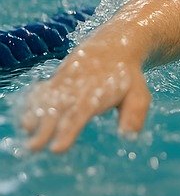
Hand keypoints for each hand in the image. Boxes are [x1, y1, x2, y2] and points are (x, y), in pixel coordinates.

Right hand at [21, 45, 152, 152]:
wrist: (114, 46)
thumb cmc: (128, 78)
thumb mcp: (139, 94)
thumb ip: (134, 114)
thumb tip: (129, 136)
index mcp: (99, 93)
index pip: (81, 114)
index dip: (68, 131)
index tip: (57, 149)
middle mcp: (79, 87)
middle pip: (60, 110)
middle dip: (46, 129)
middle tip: (34, 147)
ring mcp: (67, 82)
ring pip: (48, 100)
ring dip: (35, 116)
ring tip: (27, 132)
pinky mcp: (58, 79)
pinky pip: (43, 91)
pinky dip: (33, 103)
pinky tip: (25, 119)